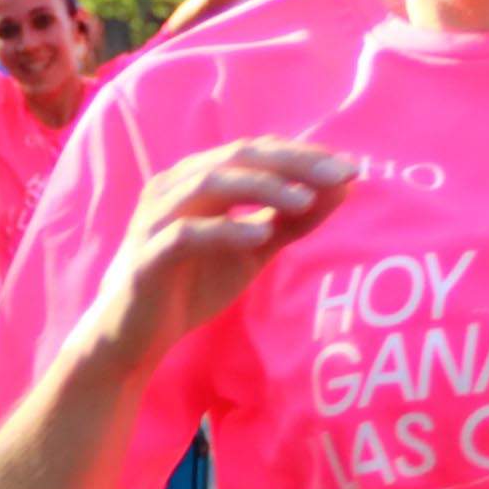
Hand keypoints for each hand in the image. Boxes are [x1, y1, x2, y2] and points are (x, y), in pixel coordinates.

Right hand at [88, 139, 355, 357]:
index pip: (257, 151)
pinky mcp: (148, 254)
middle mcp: (176, 186)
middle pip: (239, 156)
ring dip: (262, 188)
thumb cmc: (192, 285)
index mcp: (200, 178)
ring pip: (210, 183)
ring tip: (305, 201)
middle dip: (293, 163)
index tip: (351, 168)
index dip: (304, 154)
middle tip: (340, 175)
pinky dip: (226, 230)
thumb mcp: (254, 249)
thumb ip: (293, 219)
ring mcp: (158, 217)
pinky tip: (260, 235)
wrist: (136, 337)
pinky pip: (187, 233)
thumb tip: (343, 188)